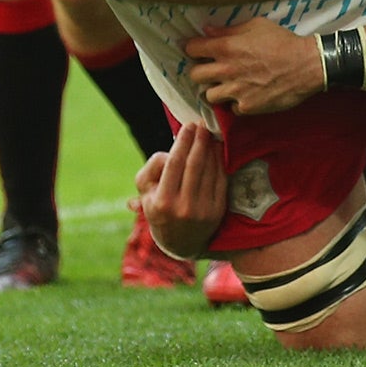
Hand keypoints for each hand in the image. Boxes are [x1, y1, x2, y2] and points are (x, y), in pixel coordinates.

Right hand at [134, 122, 227, 260]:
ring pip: (209, 170)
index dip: (183, 141)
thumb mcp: (145, 193)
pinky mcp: (218, 211)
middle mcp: (183, 208)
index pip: (174, 164)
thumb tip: (170, 153)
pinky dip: (220, 161)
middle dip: (199, 140)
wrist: (181, 243)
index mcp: (162, 203)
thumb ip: (151, 170)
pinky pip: (220, 179)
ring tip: (210, 132)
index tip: (188, 125)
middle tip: (202, 123)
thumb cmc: (160, 209)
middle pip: (194, 164)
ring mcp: (203, 211)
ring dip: (211, 147)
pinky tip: (218, 149)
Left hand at [184, 15, 325, 115]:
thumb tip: (208, 30)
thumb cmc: (283, 42)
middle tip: (210, 70)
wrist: (307, 65)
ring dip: (215, 89)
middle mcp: (226, 69)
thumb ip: (230, 30)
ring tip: (227, 85)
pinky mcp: (246, 107)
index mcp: (227, 47)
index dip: (192, 48)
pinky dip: (236, 102)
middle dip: (199, 71)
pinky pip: (231, 107)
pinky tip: (246, 95)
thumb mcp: (257, 26)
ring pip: (208, 95)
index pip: (192, 48)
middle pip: (194, 75)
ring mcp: (235, 90)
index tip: (195, 50)